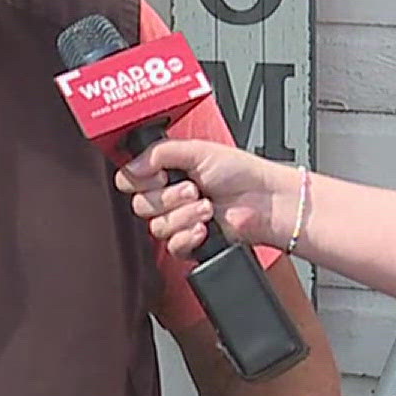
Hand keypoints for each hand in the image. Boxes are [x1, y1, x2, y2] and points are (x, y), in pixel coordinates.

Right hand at [115, 138, 297, 256]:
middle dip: (169, 197)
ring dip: (184, 215)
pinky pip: (172, 246)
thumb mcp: (197, 149)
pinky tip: (205, 227)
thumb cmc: (241, 172)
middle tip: (194, 189)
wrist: (265, 201)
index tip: (162, 173)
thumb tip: (131, 164)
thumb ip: (159, 152)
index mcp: (167, 172)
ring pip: (156, 227)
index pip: (130, 180)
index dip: (141, 179)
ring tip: (208, 206)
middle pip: (140, 205)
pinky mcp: (189, 244)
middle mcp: (169, 197)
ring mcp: (178, 221)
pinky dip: (189, 235)